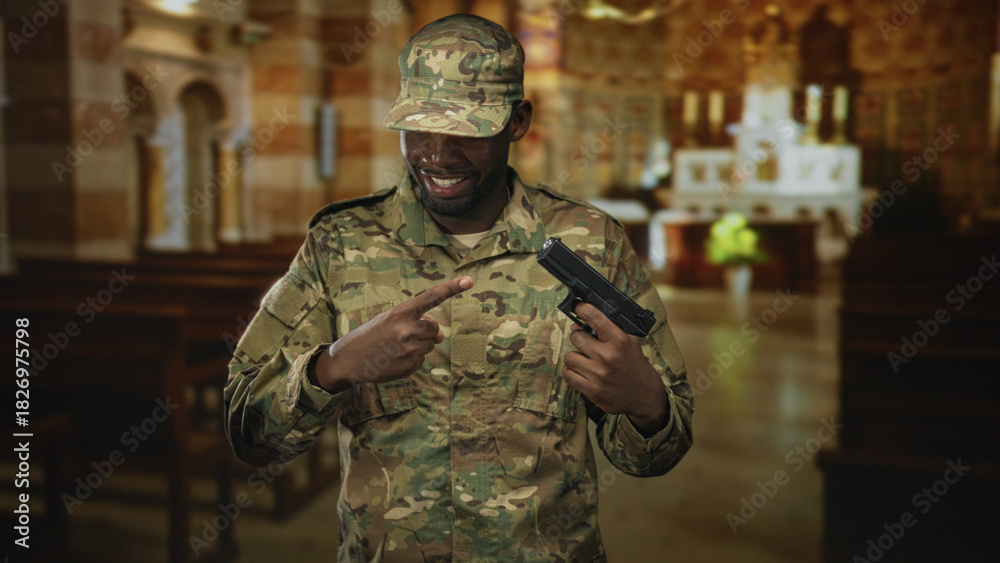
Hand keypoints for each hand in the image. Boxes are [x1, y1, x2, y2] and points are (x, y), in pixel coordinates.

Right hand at [311, 276, 472, 392]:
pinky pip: (421, 361)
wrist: (348, 361)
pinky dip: (410, 360)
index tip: (469, 280)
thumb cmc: (370, 336)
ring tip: (393, 348)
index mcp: (401, 312)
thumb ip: (416, 323)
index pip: (431, 297)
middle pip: (434, 329)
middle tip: (401, 336)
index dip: (451, 288)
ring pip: (428, 346)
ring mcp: (410, 349)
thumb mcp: (390, 321)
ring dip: (416, 346)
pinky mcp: (409, 366)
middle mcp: (408, 329)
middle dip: (424, 332)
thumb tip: (440, 339)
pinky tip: (393, 359)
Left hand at [562, 303, 667, 434]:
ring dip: (575, 356)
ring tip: (584, 359)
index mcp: (620, 341)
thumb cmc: (636, 368)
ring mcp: (598, 374)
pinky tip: (581, 371)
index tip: (579, 307)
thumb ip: (609, 332)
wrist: (645, 397)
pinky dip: (571, 372)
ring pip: (569, 356)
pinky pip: (568, 375)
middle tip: (585, 342)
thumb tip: (579, 323)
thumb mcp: (631, 344)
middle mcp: (608, 356)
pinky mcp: (591, 390)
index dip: (583, 309)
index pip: (595, 317)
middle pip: (576, 337)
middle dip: (579, 337)